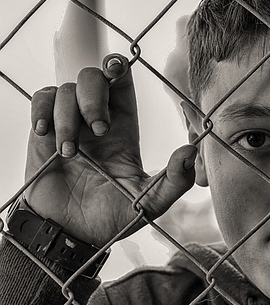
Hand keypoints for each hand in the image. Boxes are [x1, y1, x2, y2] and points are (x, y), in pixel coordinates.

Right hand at [23, 0, 195, 246]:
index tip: (116, 70)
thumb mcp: (151, 202)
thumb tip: (193, 151)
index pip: (122, 82)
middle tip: (99, 129)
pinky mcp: (43, 133)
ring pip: (65, 90)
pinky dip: (42, 111)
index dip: (118, 67)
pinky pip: (41, 100)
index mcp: (124, 128)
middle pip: (93, 76)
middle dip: (95, 95)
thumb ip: (176, 180)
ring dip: (68, 117)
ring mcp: (68, 125)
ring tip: (69, 153)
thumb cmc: (112, 218)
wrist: (69, 236)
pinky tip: (46, 135)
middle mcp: (96, 120)